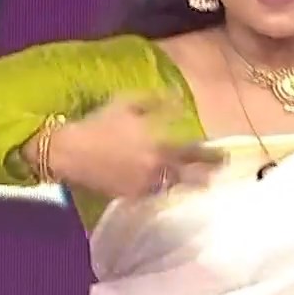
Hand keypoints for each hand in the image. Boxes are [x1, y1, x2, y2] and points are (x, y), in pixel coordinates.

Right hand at [46, 95, 223, 199]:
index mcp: (158, 143)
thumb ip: (154, 101)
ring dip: (190, 186)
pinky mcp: (131, 195)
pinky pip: (154, 195)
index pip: (191, 150)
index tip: (224, 155)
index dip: (209, 153)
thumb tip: (177, 100)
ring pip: (174, 187)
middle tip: (221, 174)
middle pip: (190, 173)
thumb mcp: (125, 102)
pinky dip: (165, 192)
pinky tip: (171, 191)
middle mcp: (156, 167)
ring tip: (203, 185)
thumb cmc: (98, 123)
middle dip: (208, 174)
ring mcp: (144, 183)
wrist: (69, 151)